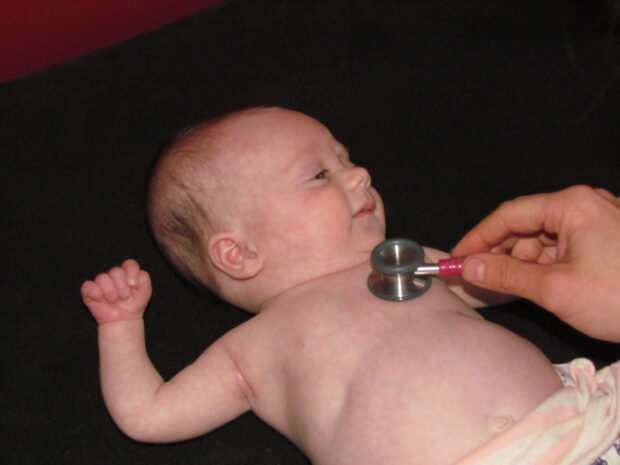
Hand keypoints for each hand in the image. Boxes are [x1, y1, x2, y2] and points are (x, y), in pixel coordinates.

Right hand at [81, 259, 151, 324]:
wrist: (125, 320)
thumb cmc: (135, 303)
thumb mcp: (146, 290)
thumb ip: (144, 278)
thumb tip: (130, 278)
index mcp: (127, 273)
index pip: (129, 264)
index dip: (132, 273)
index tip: (133, 285)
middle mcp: (113, 276)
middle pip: (116, 271)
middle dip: (122, 287)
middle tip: (124, 297)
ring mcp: (101, 283)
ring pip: (102, 278)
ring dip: (111, 292)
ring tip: (114, 301)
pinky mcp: (89, 292)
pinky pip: (87, 286)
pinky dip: (94, 292)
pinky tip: (101, 299)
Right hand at [451, 185, 619, 341]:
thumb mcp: (556, 288)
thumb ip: (505, 274)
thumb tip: (466, 267)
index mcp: (572, 205)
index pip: (509, 215)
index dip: (477, 238)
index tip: (455, 260)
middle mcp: (583, 206)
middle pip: (525, 226)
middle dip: (499, 254)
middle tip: (474, 279)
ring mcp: (597, 224)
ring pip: (542, 241)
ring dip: (520, 264)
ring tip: (502, 289)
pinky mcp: (606, 242)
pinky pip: (561, 250)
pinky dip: (542, 268)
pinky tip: (530, 287)